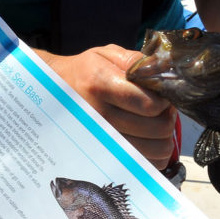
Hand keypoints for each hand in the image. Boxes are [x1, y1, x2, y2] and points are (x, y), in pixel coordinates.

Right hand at [40, 45, 177, 169]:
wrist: (52, 93)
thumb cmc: (85, 72)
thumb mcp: (105, 55)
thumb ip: (136, 62)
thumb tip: (164, 75)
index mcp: (100, 84)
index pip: (149, 104)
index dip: (165, 101)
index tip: (162, 96)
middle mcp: (100, 115)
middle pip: (156, 129)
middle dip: (167, 118)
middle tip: (161, 110)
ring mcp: (101, 139)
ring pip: (155, 149)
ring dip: (163, 137)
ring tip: (154, 124)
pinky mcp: (105, 154)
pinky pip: (146, 164)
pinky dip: (154, 154)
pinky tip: (146, 140)